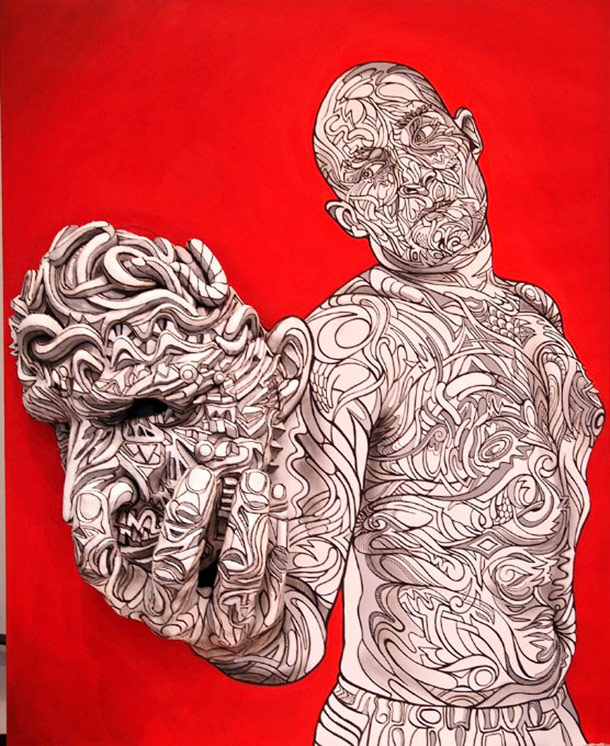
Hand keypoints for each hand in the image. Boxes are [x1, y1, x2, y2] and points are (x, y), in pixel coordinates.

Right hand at [71, 465, 287, 653]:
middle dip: (188, 518)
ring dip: (247, 520)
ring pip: (237, 570)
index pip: (101, 567)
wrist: (230, 624)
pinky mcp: (256, 620)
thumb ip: (130, 511)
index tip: (110, 487)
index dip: (98, 530)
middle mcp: (169, 614)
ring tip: (255, 481)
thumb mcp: (149, 542)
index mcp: (132, 593)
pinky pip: (273, 575)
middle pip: (173, 568)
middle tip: (203, 475)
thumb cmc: (180, 567)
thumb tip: (117, 478)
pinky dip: (277, 537)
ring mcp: (215, 623)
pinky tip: (279, 505)